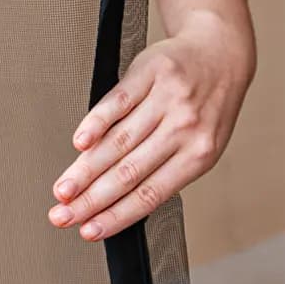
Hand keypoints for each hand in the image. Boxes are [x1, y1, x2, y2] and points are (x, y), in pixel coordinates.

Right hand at [48, 10, 254, 240]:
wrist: (221, 53)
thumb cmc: (209, 106)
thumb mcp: (201, 144)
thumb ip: (166, 169)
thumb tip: (118, 201)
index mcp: (200, 155)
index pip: (152, 194)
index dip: (117, 215)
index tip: (89, 230)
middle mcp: (185, 128)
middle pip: (130, 171)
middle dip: (91, 199)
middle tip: (63, 215)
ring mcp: (168, 99)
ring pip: (119, 141)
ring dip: (85, 169)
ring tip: (63, 189)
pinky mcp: (151, 73)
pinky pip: (117, 102)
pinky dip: (95, 123)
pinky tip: (78, 143)